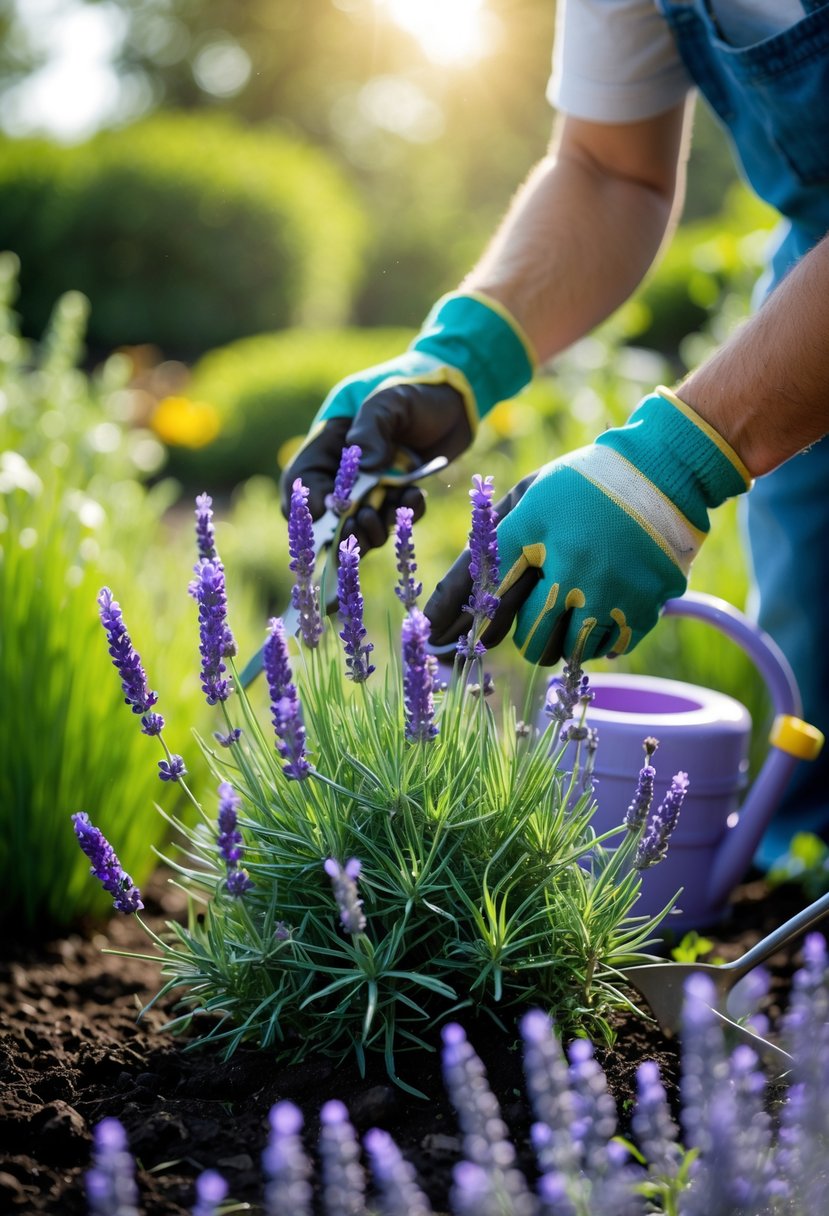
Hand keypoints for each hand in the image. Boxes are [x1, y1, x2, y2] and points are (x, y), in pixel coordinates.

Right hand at [280, 292, 534, 552]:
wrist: (458, 395)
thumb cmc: (416, 385)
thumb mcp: (389, 399)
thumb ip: (372, 429)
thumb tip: (365, 469)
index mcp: (330, 442)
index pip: (303, 479)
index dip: (306, 501)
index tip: (325, 512)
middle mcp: (347, 468)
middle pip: (328, 511)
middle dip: (339, 526)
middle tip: (356, 528)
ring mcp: (374, 484)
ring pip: (361, 522)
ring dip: (370, 528)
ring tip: (382, 517)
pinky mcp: (400, 493)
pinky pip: (395, 516)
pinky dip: (404, 514)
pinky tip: (416, 496)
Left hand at [426, 388, 750, 664]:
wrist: (661, 469)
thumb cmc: (583, 483)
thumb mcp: (531, 498)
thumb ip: (497, 541)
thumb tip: (465, 598)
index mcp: (538, 538)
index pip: (490, 594)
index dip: (470, 619)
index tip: (456, 638)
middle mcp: (573, 571)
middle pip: (534, 638)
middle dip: (527, 638)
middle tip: (533, 631)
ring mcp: (613, 592)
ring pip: (573, 650)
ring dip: (565, 642)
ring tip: (571, 621)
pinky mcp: (648, 604)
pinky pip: (612, 648)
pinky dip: (602, 642)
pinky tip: (600, 620)